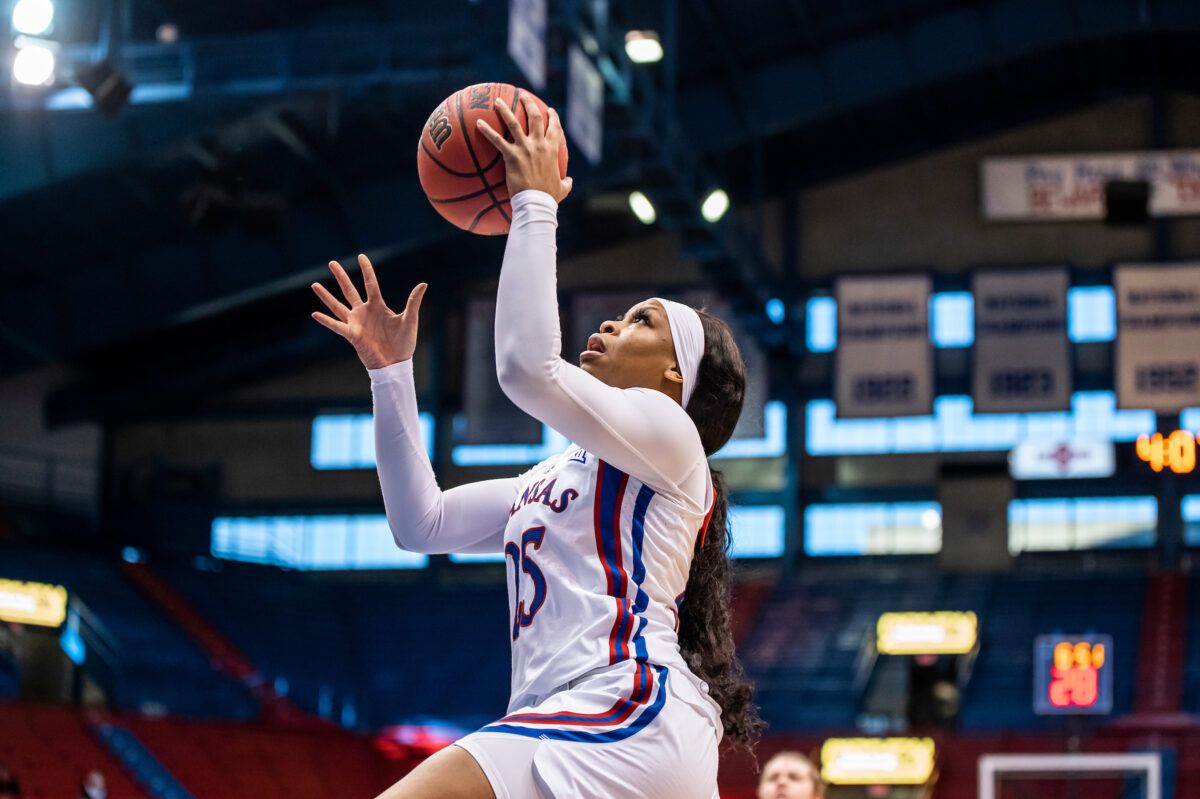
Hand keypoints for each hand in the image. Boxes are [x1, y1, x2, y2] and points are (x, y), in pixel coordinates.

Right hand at [310, 254, 426, 369]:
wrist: (396, 363)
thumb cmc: (404, 343)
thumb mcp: (410, 319)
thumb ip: (413, 301)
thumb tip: (423, 284)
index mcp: (378, 306)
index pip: (370, 284)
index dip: (366, 270)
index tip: (361, 256)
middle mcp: (364, 312)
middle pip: (350, 290)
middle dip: (341, 277)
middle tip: (332, 263)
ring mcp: (356, 323)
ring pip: (338, 306)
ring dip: (326, 296)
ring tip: (314, 285)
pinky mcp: (352, 335)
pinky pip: (337, 326)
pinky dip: (326, 320)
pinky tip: (315, 314)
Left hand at [476, 94, 572, 202]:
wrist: (536, 202)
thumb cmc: (548, 198)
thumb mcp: (562, 189)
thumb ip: (566, 182)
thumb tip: (569, 181)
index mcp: (551, 150)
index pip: (555, 128)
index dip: (553, 117)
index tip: (550, 110)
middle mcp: (539, 145)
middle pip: (535, 117)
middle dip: (529, 103)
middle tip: (523, 95)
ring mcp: (525, 148)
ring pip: (514, 123)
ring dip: (505, 110)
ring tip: (498, 100)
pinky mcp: (511, 156)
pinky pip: (497, 140)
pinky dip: (487, 131)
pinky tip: (478, 124)